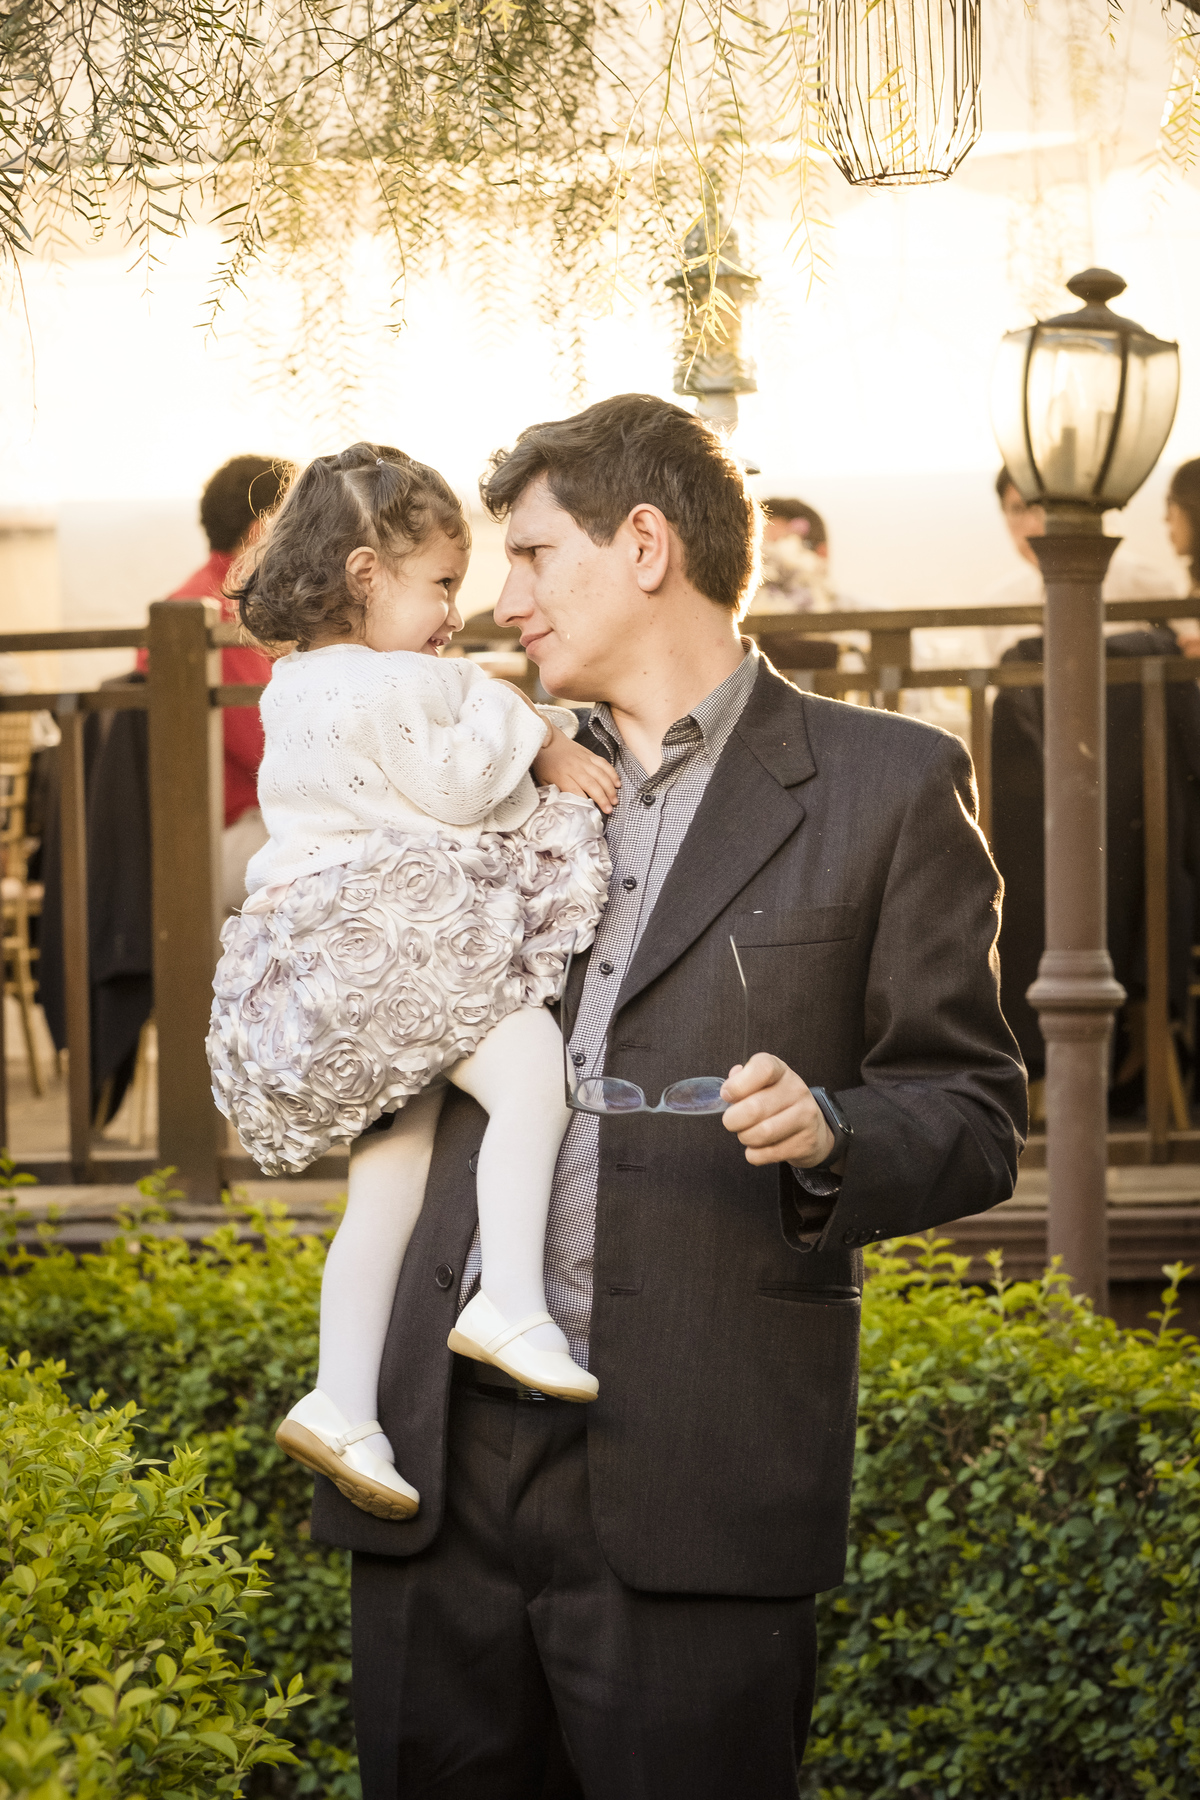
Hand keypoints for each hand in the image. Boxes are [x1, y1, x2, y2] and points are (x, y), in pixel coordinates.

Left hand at [534, 727, 620, 813]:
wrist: (548, 740)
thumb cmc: (545, 762)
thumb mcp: (543, 781)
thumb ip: (554, 793)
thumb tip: (563, 806)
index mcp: (562, 776)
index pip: (576, 792)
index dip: (585, 803)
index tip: (591, 812)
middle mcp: (575, 768)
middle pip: (592, 785)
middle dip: (602, 799)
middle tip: (609, 810)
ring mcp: (585, 760)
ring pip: (601, 775)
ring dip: (610, 789)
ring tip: (615, 800)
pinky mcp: (590, 755)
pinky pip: (604, 764)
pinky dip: (612, 774)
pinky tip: (617, 784)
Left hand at [720, 1054, 836, 1167]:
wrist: (813, 1127)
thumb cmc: (777, 1102)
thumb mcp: (762, 1084)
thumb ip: (741, 1081)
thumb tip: (728, 1088)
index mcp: (781, 1071)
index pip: (763, 1069)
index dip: (738, 1084)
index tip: (726, 1095)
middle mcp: (796, 1090)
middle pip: (754, 1108)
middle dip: (733, 1120)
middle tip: (731, 1122)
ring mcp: (805, 1116)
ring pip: (762, 1134)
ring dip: (745, 1138)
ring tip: (747, 1134)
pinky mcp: (806, 1142)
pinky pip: (768, 1154)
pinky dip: (755, 1154)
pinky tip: (759, 1147)